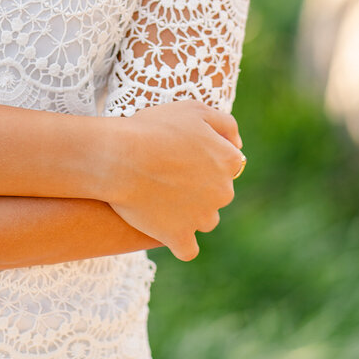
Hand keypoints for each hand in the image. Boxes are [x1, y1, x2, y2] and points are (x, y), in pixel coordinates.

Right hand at [105, 99, 244, 261]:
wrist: (120, 157)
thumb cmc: (153, 128)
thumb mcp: (194, 109)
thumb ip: (225, 124)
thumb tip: (238, 144)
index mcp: (228, 160)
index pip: (227, 163)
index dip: (204, 157)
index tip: (181, 153)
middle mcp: (223, 191)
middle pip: (216, 192)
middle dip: (199, 186)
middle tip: (167, 173)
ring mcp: (202, 217)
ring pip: (205, 219)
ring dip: (190, 212)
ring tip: (162, 197)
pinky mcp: (180, 237)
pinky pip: (188, 248)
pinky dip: (179, 241)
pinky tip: (166, 230)